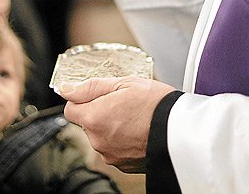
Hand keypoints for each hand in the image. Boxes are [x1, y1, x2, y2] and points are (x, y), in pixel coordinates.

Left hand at [60, 76, 175, 172]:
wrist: (182, 130)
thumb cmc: (156, 104)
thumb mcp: (123, 83)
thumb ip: (91, 87)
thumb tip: (66, 89)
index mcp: (94, 118)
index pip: (70, 109)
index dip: (83, 99)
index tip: (98, 96)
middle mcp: (98, 140)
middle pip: (87, 123)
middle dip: (100, 112)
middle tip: (123, 103)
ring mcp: (110, 155)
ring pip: (101, 136)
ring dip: (112, 127)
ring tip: (135, 117)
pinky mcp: (123, 165)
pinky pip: (115, 149)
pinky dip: (123, 141)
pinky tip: (139, 131)